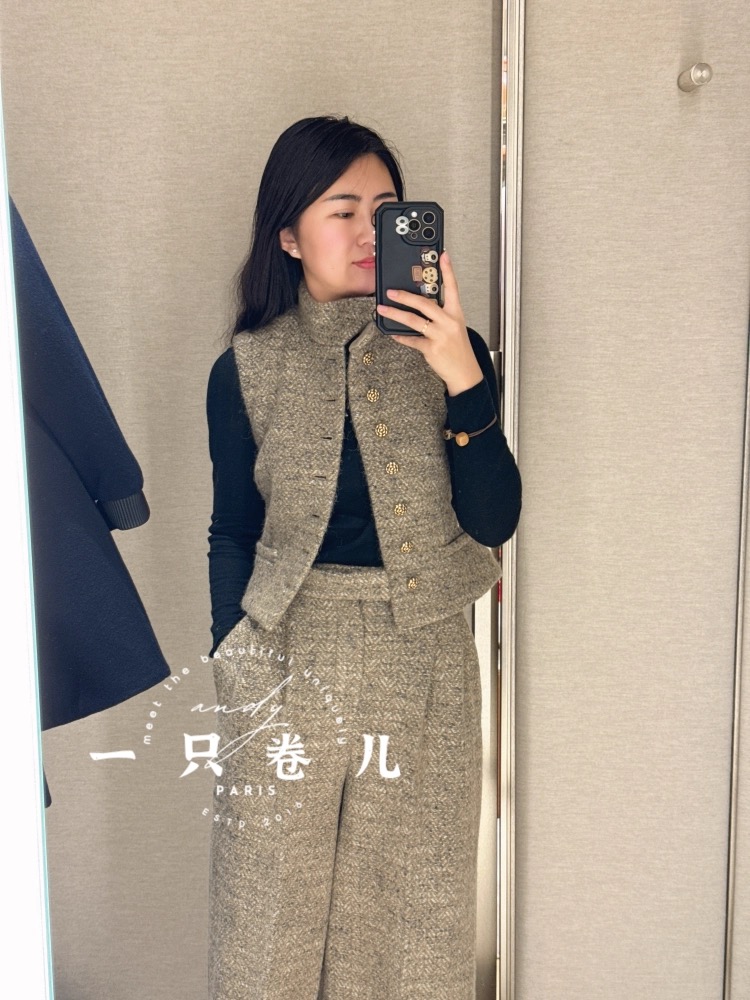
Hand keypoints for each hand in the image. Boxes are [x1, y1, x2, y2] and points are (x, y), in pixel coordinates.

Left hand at [374, 251, 483, 395]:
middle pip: (424, 303)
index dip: (448, 271)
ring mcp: (440, 335)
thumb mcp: (454, 327)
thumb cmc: (458, 349)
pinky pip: (411, 340)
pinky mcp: (431, 348)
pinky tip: (393, 334)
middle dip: (405, 296)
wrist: (465, 372)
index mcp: (456, 314)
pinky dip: (401, 337)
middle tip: (391, 291)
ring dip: (395, 314)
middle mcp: (448, 322)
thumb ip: (440, 315)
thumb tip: (420, 305)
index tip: (442, 255)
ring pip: (413, 321)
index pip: (452, 288)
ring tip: (383, 309)